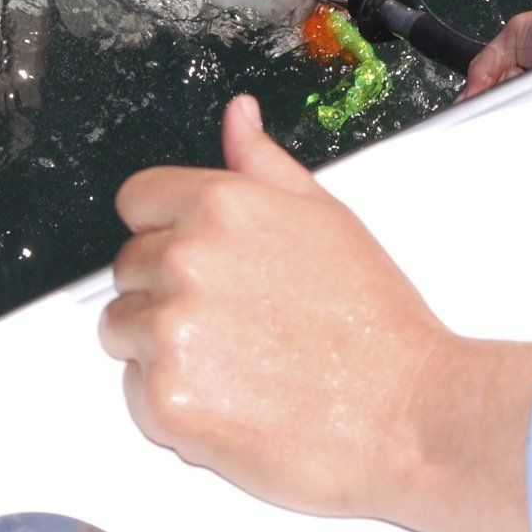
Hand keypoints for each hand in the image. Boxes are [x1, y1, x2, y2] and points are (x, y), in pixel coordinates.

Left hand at [102, 95, 531, 531]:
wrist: (409, 413)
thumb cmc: (377, 324)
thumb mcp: (327, 217)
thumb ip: (263, 163)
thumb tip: (238, 117)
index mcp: (220, 205)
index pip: (137, 200)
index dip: (168, 231)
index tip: (201, 261)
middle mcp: (185, 259)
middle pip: (128, 269)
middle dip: (169, 293)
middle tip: (239, 322)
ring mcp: (170, 331)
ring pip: (122, 331)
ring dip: (163, 349)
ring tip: (240, 364)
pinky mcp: (165, 398)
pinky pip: (134, 395)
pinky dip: (173, 406)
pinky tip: (233, 401)